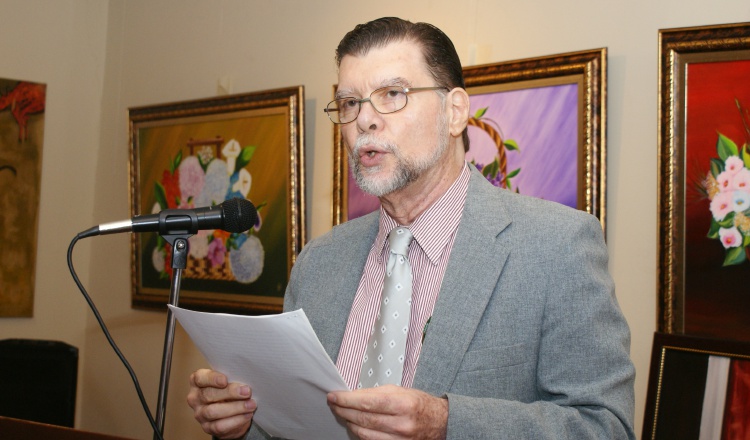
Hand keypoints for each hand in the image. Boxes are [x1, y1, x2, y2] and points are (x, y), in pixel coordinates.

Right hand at [187, 368, 255, 438]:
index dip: (212, 378)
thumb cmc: (228, 391)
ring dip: (235, 408)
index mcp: (197, 382)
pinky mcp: (207, 427)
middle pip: (208, 395)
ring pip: (213, 411)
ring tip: (251, 404)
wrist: (230, 413)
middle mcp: (195, 398)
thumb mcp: (229, 381)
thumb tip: (244, 379)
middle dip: (230, 393)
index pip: (199, 378)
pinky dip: (236, 420)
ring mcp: (199, 414)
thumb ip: (232, 378)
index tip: (225, 380)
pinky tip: (247, 415)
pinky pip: (220, 426)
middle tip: (247, 391)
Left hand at [327, 385, 447, 439]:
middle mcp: (401, 425)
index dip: (346, 400)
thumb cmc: (420, 405)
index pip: (367, 402)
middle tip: (334, 404)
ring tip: (342, 414)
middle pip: (363, 419)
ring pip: (363, 434)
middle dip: (344, 410)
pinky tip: (355, 425)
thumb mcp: (401, 391)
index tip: (334, 396)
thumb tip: (353, 396)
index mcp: (403, 404)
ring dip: (349, 423)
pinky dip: (360, 434)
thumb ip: (377, 394)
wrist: (440, 424)